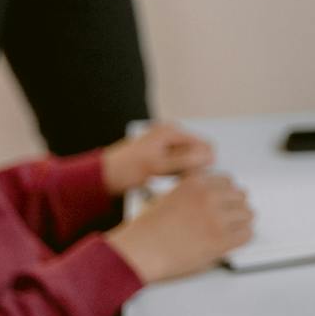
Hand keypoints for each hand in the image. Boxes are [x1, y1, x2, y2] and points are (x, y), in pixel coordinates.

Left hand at [101, 122, 215, 195]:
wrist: (103, 176)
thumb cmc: (125, 169)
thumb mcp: (156, 166)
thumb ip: (183, 160)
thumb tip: (210, 157)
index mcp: (171, 131)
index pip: (204, 144)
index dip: (206, 162)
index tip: (198, 179)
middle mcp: (171, 135)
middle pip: (198, 152)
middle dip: (197, 168)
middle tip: (184, 183)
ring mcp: (167, 146)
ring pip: (190, 161)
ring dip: (188, 173)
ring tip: (175, 184)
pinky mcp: (163, 157)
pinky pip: (181, 166)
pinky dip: (179, 175)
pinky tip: (170, 184)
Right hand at [106, 171, 254, 284]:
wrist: (140, 250)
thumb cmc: (148, 229)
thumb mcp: (169, 196)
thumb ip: (193, 192)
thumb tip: (216, 196)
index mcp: (197, 182)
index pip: (228, 181)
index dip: (226, 195)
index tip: (225, 204)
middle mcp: (209, 196)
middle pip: (241, 196)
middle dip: (235, 208)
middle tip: (230, 219)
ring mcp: (216, 217)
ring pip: (248, 214)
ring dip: (241, 222)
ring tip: (232, 231)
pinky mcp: (221, 239)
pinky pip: (246, 234)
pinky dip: (242, 238)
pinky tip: (233, 241)